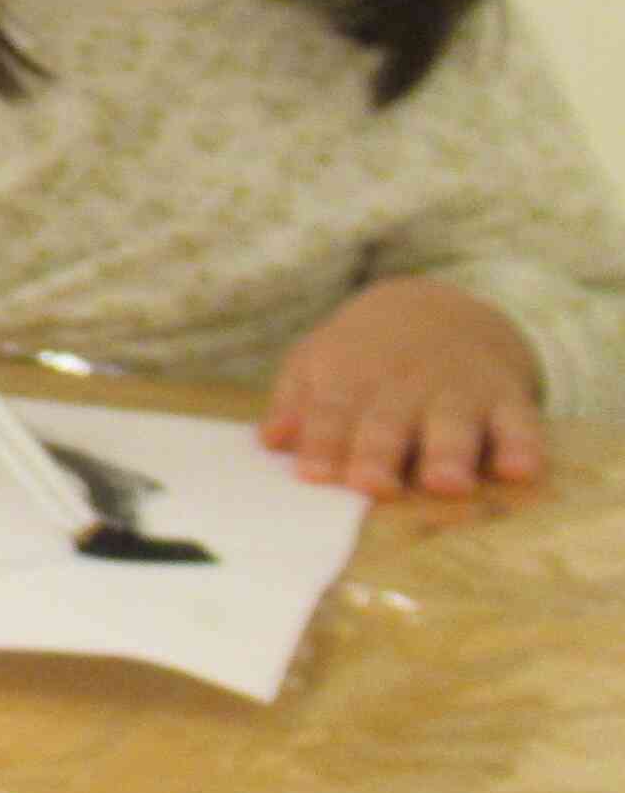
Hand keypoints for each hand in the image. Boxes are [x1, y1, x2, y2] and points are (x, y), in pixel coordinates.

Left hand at [260, 278, 543, 498]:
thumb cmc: (363, 354)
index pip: (331, 411)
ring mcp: (458, 392)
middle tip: (371, 484)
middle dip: (379, 453)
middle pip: (388, 423)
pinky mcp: (507, 400)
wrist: (438, 308)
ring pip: (453, 426)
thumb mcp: (318, 362)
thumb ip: (295, 402)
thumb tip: (269, 440)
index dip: (322, 441)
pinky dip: (522, 446)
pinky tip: (519, 470)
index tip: (312, 474)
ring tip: (444, 484)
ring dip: (447, 454)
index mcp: (350, 377)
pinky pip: (520, 425)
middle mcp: (404, 385)